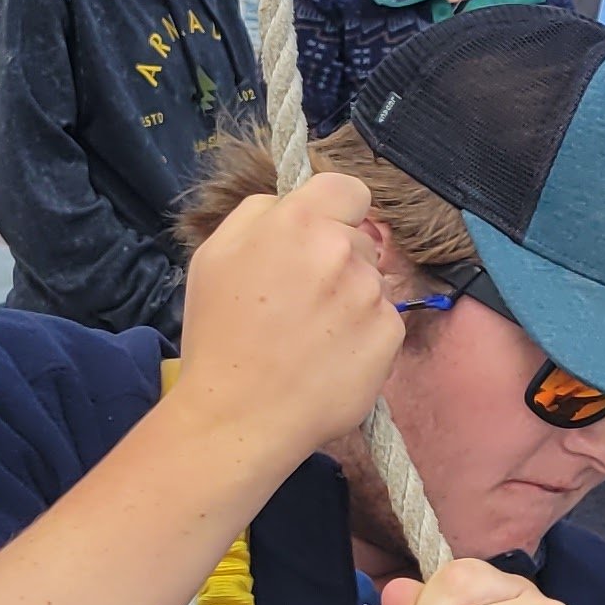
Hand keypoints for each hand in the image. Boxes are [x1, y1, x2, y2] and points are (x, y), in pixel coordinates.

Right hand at [171, 173, 398, 477]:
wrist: (238, 416)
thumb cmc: (219, 336)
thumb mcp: (215, 254)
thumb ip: (259, 213)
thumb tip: (292, 203)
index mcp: (297, 222)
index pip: (348, 188)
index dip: (336, 210)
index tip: (321, 233)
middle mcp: (341, 251)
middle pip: (358, 239)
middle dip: (336, 260)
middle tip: (299, 299)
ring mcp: (369, 294)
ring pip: (371, 281)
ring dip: (350, 299)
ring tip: (310, 334)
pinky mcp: (389, 335)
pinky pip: (384, 320)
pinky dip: (363, 335)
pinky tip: (328, 357)